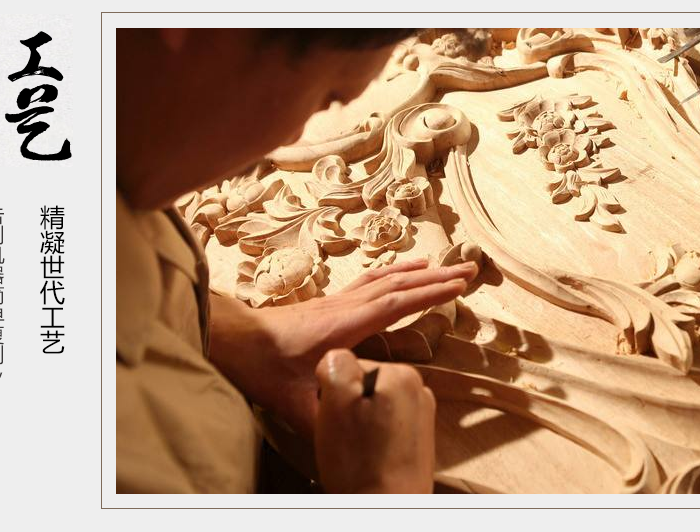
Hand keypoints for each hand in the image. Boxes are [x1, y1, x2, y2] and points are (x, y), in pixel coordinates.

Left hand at [207, 258, 475, 435]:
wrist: (231, 338)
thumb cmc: (261, 366)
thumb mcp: (292, 400)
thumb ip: (323, 417)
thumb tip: (350, 435)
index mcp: (344, 326)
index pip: (394, 304)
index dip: (428, 295)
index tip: (458, 287)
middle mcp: (344, 307)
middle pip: (397, 284)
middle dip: (436, 277)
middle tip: (469, 269)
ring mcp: (336, 302)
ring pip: (383, 279)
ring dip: (416, 271)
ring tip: (443, 264)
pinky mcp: (328, 304)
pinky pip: (369, 283)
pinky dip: (391, 273)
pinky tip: (399, 272)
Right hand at [314, 349, 435, 492]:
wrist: (386, 506)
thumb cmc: (359, 461)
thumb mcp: (336, 402)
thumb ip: (337, 365)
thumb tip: (337, 357)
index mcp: (401, 373)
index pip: (350, 366)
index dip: (335, 392)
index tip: (338, 418)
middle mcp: (419, 387)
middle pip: (364, 384)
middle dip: (351, 406)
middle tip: (347, 436)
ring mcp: (423, 413)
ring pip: (374, 405)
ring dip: (362, 423)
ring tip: (359, 449)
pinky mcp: (420, 436)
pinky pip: (387, 424)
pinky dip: (376, 437)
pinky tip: (371, 456)